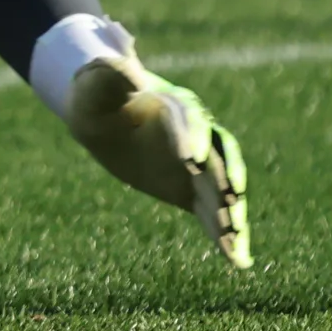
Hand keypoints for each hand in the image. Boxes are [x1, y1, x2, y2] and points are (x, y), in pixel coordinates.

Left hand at [55, 46, 253, 268]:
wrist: (101, 117)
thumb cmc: (95, 95)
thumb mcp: (93, 85)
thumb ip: (107, 76)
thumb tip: (122, 68)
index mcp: (176, 104)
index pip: (189, 118)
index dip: (191, 135)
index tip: (188, 157)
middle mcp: (198, 134)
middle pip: (218, 156)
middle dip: (225, 177)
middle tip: (230, 199)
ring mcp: (199, 165)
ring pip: (223, 190)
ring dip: (232, 214)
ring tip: (238, 242)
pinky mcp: (193, 190)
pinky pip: (212, 214)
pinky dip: (226, 237)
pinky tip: (238, 262)